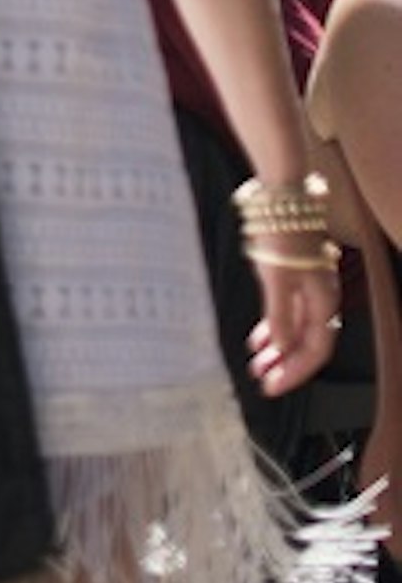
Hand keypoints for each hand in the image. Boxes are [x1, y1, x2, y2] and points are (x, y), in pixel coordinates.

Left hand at [243, 236, 343, 399]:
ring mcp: (307, 287)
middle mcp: (321, 298)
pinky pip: (287, 312)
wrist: (281, 196)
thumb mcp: (277, 279)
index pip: (316, 350)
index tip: (273, 386)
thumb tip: (282, 347)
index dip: (296, 372)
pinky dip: (274, 328)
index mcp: (324, 302)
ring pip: (296, 328)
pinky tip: (258, 340)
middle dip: (286, 365)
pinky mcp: (293, 277)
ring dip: (278, 349)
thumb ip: (281, 316)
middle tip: (264, 381)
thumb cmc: (282, 234)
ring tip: (257, 365)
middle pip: (307, 343)